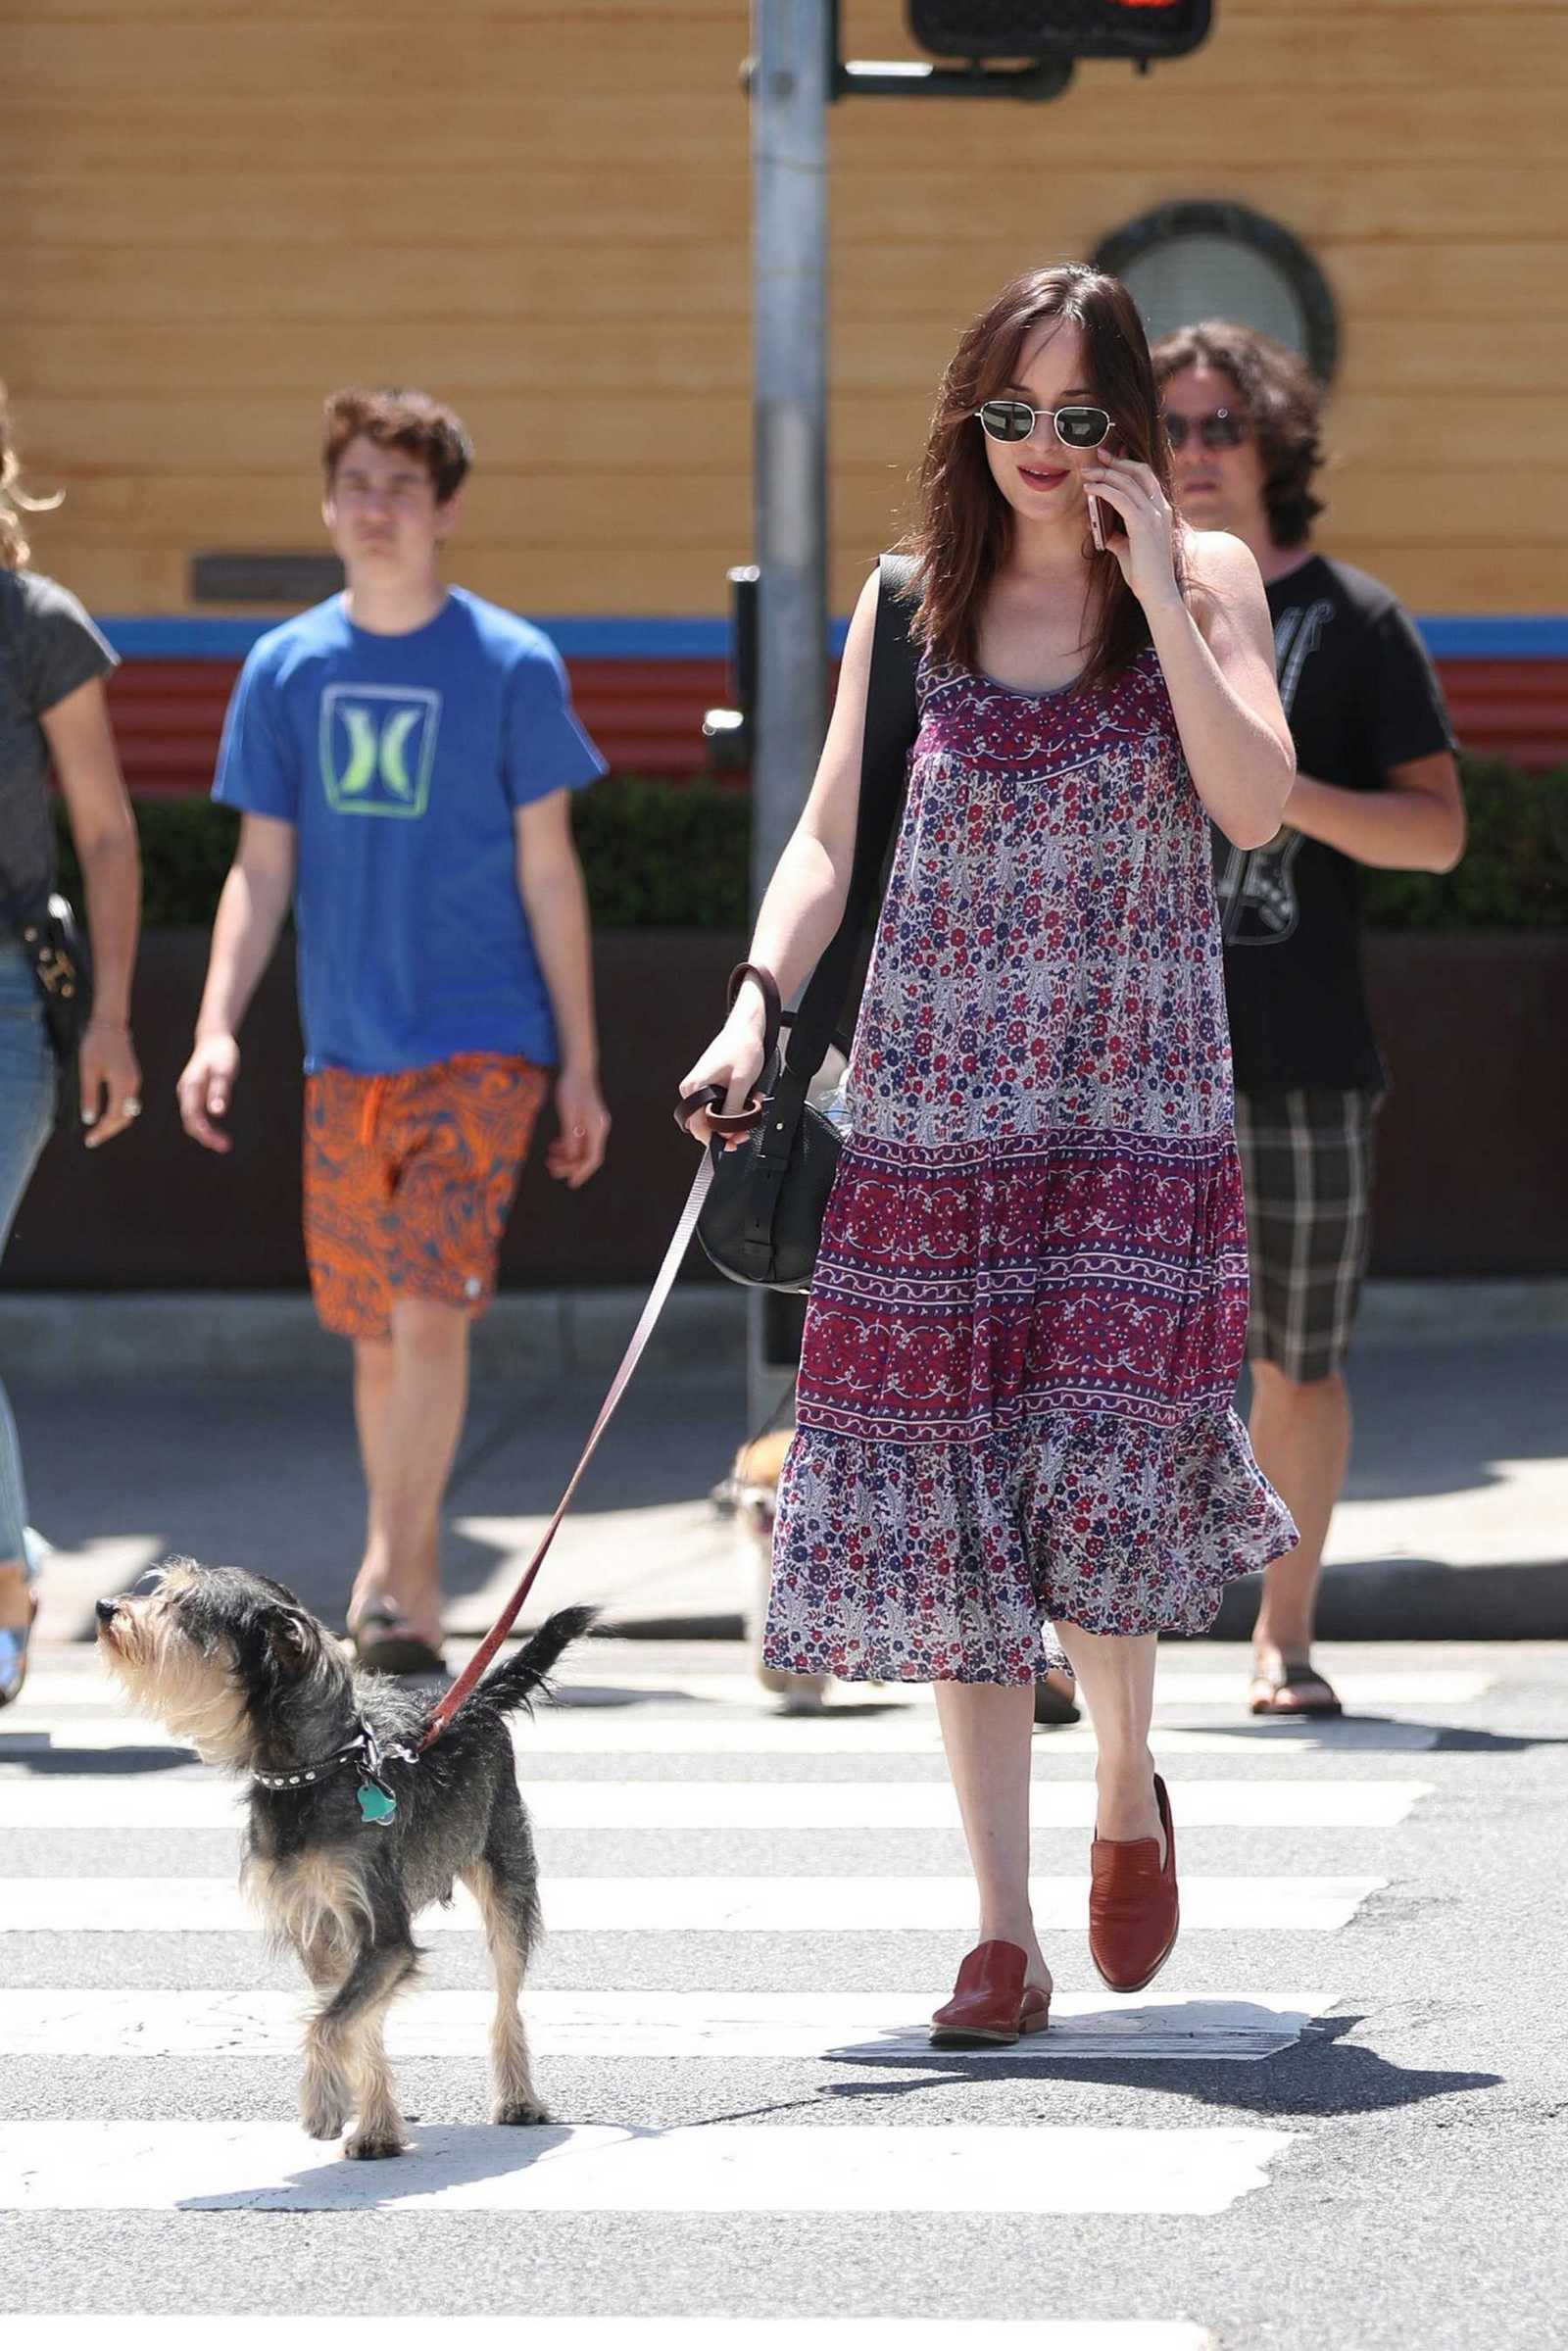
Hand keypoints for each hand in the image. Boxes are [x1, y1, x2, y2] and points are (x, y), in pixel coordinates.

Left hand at [79, 1020, 142, 1150]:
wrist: (110, 1025)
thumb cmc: (95, 1045)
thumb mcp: (87, 1070)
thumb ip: (89, 1095)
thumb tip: (90, 1120)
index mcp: (122, 1084)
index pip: (115, 1116)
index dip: (102, 1130)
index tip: (89, 1139)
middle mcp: (133, 1085)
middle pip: (125, 1117)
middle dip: (109, 1130)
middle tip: (92, 1140)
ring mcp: (135, 1081)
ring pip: (128, 1111)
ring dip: (114, 1123)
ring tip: (98, 1131)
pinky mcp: (133, 1078)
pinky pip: (128, 1102)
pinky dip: (118, 1112)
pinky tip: (106, 1115)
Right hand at [176, 1032, 239, 1153]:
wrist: (214, 1040)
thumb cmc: (221, 1054)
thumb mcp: (224, 1070)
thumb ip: (220, 1090)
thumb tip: (217, 1112)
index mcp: (190, 1087)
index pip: (193, 1117)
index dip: (205, 1133)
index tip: (221, 1143)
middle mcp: (185, 1092)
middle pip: (190, 1122)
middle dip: (206, 1137)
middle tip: (226, 1146)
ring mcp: (188, 1094)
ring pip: (192, 1120)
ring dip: (206, 1134)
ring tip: (224, 1143)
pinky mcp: (194, 1095)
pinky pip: (197, 1115)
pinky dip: (206, 1126)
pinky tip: (218, 1132)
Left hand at [545, 1065, 609, 1188]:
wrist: (578, 1070)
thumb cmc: (571, 1090)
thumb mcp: (567, 1114)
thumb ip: (570, 1137)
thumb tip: (570, 1157)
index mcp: (596, 1128)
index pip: (592, 1158)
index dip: (581, 1172)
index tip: (570, 1183)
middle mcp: (599, 1129)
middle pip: (587, 1156)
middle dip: (569, 1165)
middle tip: (551, 1168)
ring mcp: (595, 1125)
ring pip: (582, 1149)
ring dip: (567, 1157)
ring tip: (549, 1159)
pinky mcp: (589, 1121)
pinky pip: (580, 1140)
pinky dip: (568, 1146)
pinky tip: (555, 1147)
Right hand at [678, 1003, 766, 1152]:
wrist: (746, 1029)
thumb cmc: (742, 1048)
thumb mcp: (742, 1082)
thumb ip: (733, 1110)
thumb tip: (726, 1132)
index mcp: (695, 1087)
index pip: (698, 1125)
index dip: (716, 1138)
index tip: (732, 1143)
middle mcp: (692, 1088)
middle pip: (705, 1122)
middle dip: (728, 1128)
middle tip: (746, 1131)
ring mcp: (699, 1086)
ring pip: (714, 1114)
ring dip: (735, 1116)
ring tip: (752, 1104)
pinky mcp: (708, 1085)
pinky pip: (718, 1104)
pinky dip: (734, 1106)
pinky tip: (748, 1098)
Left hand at [1082, 455, 1182, 615]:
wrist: (1157, 593)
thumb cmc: (1145, 574)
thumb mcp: (1129, 549)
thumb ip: (1119, 536)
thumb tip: (1104, 530)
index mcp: (1161, 511)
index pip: (1146, 478)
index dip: (1128, 465)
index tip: (1110, 459)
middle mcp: (1160, 509)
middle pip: (1138, 472)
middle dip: (1117, 461)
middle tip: (1098, 455)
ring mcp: (1153, 515)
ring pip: (1127, 482)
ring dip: (1104, 474)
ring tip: (1086, 473)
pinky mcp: (1142, 524)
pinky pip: (1120, 498)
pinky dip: (1103, 489)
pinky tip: (1090, 489)